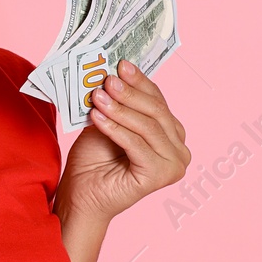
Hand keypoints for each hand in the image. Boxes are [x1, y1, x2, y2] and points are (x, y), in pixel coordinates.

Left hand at [56, 60, 189, 221]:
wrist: (81, 196)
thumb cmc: (94, 161)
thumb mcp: (107, 122)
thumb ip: (118, 101)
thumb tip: (116, 71)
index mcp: (172, 135)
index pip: (158, 101)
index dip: (140, 82)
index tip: (121, 64)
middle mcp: (180, 150)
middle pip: (156, 112)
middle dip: (130, 93)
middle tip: (108, 79)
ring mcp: (174, 165)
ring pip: (148, 127)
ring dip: (120, 109)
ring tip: (97, 96)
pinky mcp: (160, 176)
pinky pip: (137, 144)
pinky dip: (116, 128)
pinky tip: (97, 117)